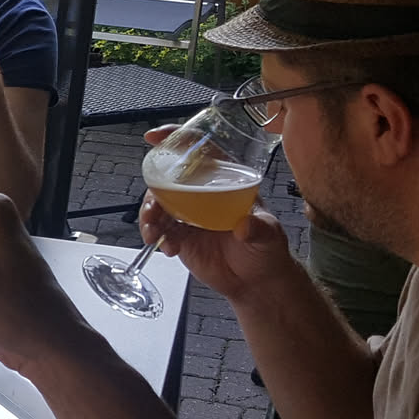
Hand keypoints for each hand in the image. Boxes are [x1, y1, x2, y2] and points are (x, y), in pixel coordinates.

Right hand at [133, 126, 301, 303]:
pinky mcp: (181, 237)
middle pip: (169, 178)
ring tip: (153, 231)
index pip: (199, 150)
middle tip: (153, 206)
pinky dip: (157, 236)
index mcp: (224, 181)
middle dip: (153, 187)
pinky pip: (160, 230)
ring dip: (149, 215)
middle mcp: (203, 194)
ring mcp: (189, 215)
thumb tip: (244, 226)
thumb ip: (258, 229)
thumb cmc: (268, 249)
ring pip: (159, 204)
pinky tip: (167, 248)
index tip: (156, 136)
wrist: (257, 282)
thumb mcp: (269, 234)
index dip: (175, 138)